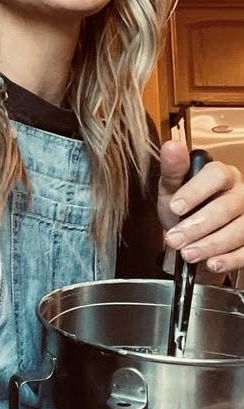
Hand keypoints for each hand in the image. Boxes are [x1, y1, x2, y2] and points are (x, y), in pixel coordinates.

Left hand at [158, 140, 243, 274]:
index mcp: (222, 174)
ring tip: (188, 253)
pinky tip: (212, 263)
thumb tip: (171, 145)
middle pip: (227, 207)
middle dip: (198, 226)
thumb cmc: (182, 209)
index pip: (216, 175)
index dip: (196, 191)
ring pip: (240, 230)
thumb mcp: (171, 189)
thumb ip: (172, 170)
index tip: (175, 207)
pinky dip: (230, 259)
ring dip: (212, 244)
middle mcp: (241, 193)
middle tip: (174, 239)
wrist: (189, 237)